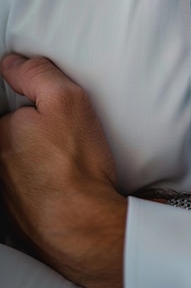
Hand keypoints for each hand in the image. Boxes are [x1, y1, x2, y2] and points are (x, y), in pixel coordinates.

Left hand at [0, 55, 126, 287]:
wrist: (84, 225)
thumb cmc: (76, 163)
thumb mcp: (66, 100)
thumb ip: (36, 74)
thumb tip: (12, 63)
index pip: (7, 103)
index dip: (31, 102)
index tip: (48, 112)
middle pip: (12, 130)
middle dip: (34, 127)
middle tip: (64, 133)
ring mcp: (1, 187)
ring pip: (18, 156)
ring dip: (37, 153)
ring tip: (66, 157)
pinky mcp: (14, 209)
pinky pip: (25, 180)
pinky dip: (41, 176)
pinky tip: (63, 179)